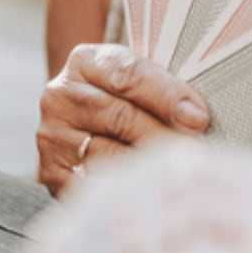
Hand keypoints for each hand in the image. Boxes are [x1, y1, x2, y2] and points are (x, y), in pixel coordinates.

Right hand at [35, 43, 210, 194]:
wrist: (82, 126)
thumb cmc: (124, 100)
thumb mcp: (138, 80)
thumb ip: (163, 89)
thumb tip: (195, 119)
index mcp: (85, 61)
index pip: (128, 74)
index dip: (167, 96)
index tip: (199, 118)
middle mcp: (61, 96)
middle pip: (120, 116)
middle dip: (164, 135)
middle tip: (197, 152)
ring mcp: (53, 136)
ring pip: (109, 155)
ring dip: (148, 166)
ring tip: (179, 173)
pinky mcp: (52, 173)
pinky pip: (94, 186)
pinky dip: (125, 190)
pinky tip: (149, 191)